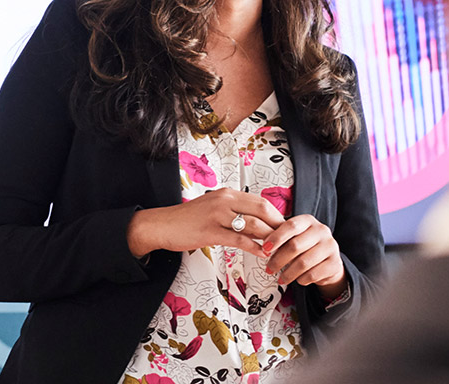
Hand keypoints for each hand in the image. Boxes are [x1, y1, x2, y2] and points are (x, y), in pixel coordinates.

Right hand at [127, 188, 285, 256]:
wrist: (161, 225)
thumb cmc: (187, 220)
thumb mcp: (213, 209)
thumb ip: (234, 213)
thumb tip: (258, 223)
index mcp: (226, 194)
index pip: (260, 201)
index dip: (276, 215)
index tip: (284, 228)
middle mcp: (223, 200)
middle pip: (262, 209)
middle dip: (278, 226)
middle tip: (287, 240)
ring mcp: (217, 215)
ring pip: (254, 225)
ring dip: (270, 239)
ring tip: (279, 250)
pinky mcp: (210, 231)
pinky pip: (239, 240)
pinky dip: (255, 248)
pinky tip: (262, 255)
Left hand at [263, 215, 346, 294]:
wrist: (328, 261)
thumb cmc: (305, 247)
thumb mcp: (294, 237)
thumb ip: (280, 238)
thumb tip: (263, 248)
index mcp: (308, 221)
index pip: (291, 226)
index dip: (276, 237)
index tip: (265, 248)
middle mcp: (322, 231)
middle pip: (295, 246)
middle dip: (278, 260)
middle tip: (269, 269)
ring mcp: (331, 247)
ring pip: (303, 262)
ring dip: (288, 273)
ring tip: (280, 279)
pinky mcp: (335, 263)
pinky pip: (313, 274)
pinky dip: (301, 279)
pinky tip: (298, 280)